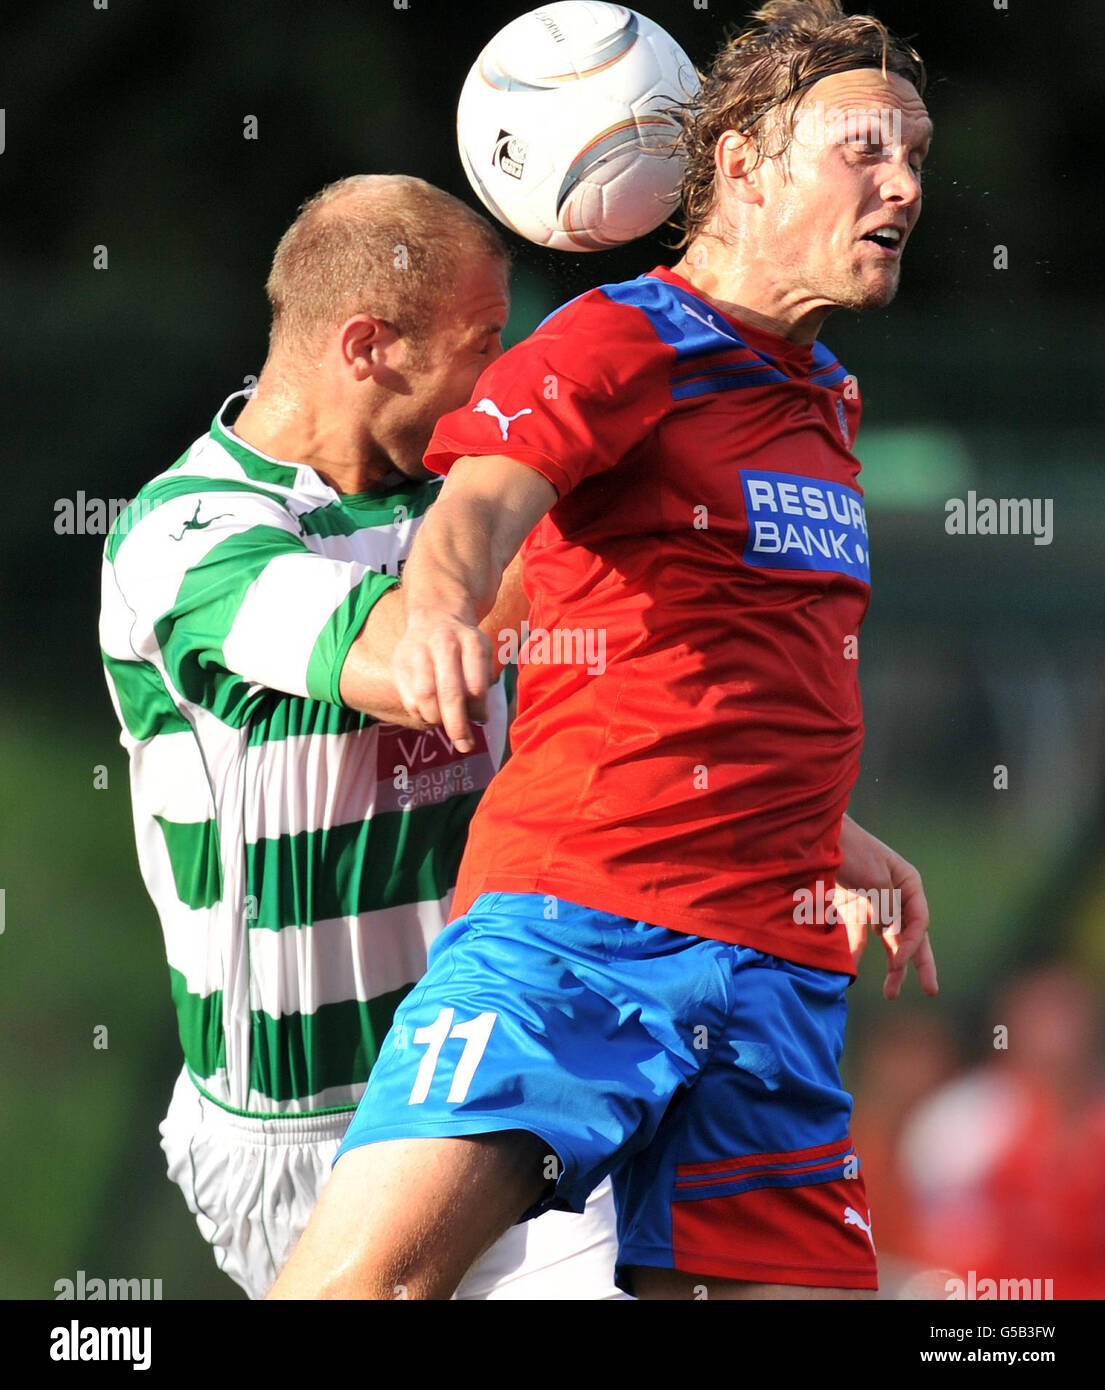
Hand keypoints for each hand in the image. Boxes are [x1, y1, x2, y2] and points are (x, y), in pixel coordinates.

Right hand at [392, 608, 490, 753]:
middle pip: (449, 693)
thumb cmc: (465, 645)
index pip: (475, 686)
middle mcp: (443, 643)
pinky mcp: (399, 662)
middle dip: (457, 726)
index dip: (479, 710)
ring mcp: (417, 651)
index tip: (482, 721)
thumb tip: (477, 721)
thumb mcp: (483, 654)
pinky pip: (409, 699)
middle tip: (464, 745)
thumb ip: (482, 683)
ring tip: (445, 724)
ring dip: (437, 720)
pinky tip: (430, 715)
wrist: (435, 615)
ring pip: (425, 697)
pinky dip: (421, 715)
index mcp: (471, 642)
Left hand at [836, 814, 937, 1000]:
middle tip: (931, 991)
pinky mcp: (848, 905)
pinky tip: (850, 970)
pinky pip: (857, 934)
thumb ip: (888, 912)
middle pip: (909, 934)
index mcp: (907, 884)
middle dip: (916, 963)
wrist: (815, 835)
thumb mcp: (873, 881)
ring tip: (891, 993)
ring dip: (888, 963)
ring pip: (884, 939)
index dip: (910, 946)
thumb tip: (896, 944)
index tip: (896, 963)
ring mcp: (871, 900)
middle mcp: (894, 894)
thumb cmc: (850, 851)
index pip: (917, 923)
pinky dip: (855, 950)